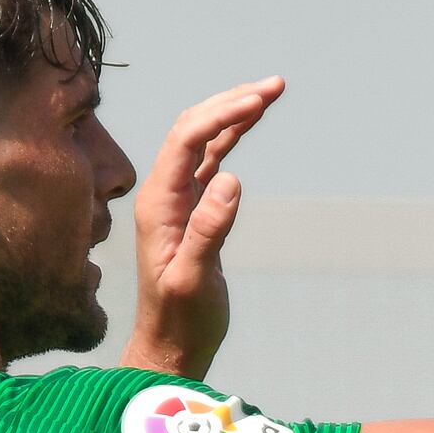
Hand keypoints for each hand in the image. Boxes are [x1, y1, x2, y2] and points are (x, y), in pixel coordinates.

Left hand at [118, 77, 281, 379]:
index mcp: (159, 204)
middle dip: (232, 102)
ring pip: (204, 140)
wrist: (170, 347)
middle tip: (274, 85)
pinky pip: (212, 161)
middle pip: (194, 129)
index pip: (187, 141)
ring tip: (271, 92)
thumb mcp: (194, 279)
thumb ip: (209, 230)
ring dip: (235, 113)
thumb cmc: (180, 320)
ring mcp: (178, 200)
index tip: (258, 101)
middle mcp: (164, 194)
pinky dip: (232, 137)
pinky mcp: (195, 211)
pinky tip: (251, 122)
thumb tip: (231, 179)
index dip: (221, 115)